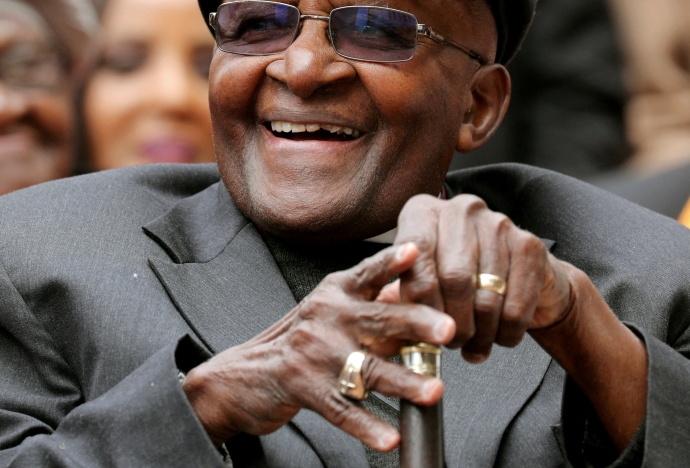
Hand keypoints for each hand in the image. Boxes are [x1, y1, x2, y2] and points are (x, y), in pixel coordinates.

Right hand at [183, 242, 454, 451]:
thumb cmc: (298, 341)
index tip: (417, 251)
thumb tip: (417, 288)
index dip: (391, 262)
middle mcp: (325, 318)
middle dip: (414, 323)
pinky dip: (368, 427)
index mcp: (335, 294)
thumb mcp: (331, 311)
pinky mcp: (304, 390)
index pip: (367, 273)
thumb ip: (373, 302)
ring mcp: (314, 355)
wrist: (241, 376)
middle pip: (376, 318)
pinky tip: (390, 438)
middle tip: (447, 330)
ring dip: (403, 381)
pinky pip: (343, 411)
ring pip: (366, 369)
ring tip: (433, 390)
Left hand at [376, 193, 575, 362]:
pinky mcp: (529, 245)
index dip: (418, 299)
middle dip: (451, 322)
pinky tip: (499, 338)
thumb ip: (399, 295)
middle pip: (454, 278)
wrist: (515, 272)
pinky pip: (516, 304)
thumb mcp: (420, 277)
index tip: (420, 327)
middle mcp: (459, 210)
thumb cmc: (457, 277)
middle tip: (449, 342)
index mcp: (422, 212)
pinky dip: (506, 332)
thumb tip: (385, 322)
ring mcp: (498, 223)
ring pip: (486, 295)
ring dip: (480, 333)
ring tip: (473, 346)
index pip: (415, 256)